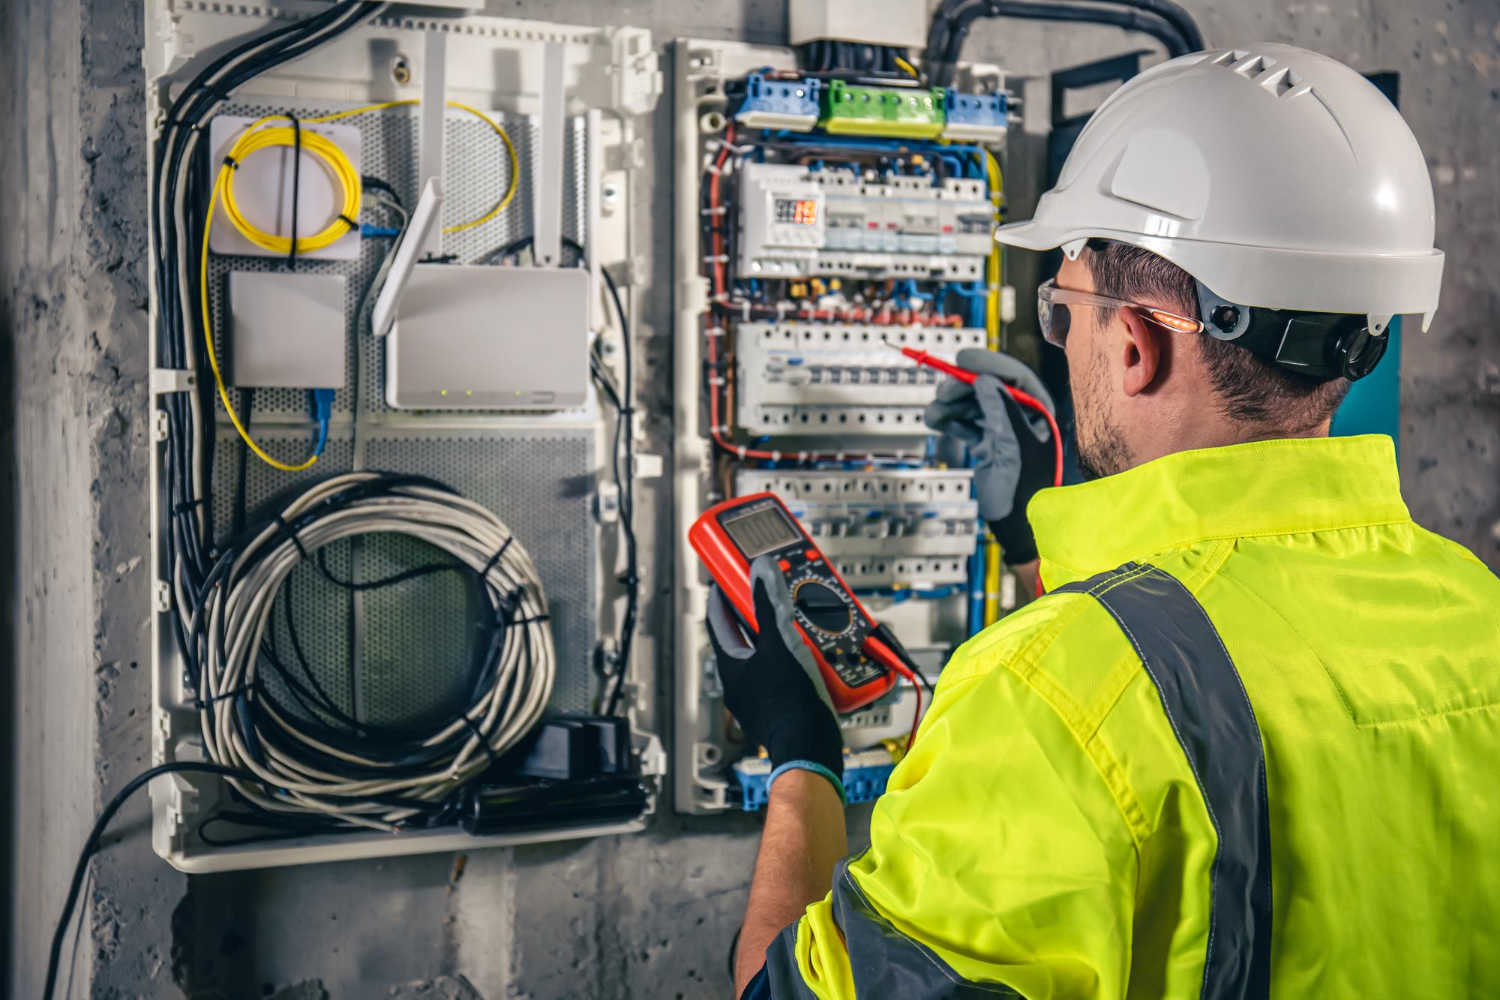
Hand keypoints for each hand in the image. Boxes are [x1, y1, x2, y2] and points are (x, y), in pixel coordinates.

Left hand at [706, 556, 842, 779]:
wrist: (810, 747)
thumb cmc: (789, 701)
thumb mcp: (780, 643)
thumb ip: (770, 604)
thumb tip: (761, 571)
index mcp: (731, 665)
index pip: (717, 622)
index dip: (720, 597)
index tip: (725, 580)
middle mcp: (740, 683)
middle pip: (743, 639)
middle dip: (756, 616)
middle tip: (767, 596)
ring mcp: (758, 698)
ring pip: (765, 657)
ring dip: (778, 638)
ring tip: (796, 622)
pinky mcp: (779, 708)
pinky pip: (782, 674)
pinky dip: (794, 659)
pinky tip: (814, 654)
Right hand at [923, 348, 1055, 565]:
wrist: (1022, 528)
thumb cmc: (1027, 492)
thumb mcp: (1013, 448)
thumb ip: (1001, 411)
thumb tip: (984, 380)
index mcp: (1039, 414)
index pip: (1015, 377)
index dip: (989, 363)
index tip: (962, 358)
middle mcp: (1023, 419)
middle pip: (990, 389)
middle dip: (964, 387)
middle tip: (942, 390)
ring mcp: (1005, 433)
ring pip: (975, 406)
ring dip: (952, 406)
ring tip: (934, 414)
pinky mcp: (989, 447)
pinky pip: (968, 425)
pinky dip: (952, 422)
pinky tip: (938, 422)